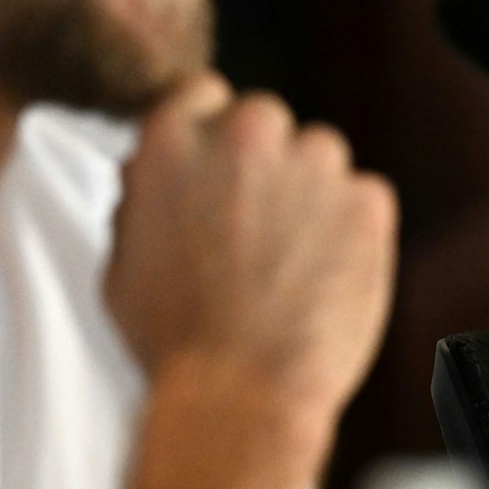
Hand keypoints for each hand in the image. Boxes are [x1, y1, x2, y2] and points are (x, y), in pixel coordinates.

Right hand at [107, 73, 397, 488]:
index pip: (203, 95)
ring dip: (308, 192)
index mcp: (174, 137)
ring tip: (292, 264)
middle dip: (261, 163)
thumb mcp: (121, 259)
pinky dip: (352, 228)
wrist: (241, 394)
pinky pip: (362, 198)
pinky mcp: (367, 198)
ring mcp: (314, 160)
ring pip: (318, 156)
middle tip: (256, 227)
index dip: (211, 132)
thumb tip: (161, 176)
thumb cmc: (170, 341)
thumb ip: (144, 199)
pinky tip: (327, 277)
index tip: (218, 169)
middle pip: (263, 122)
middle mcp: (245, 132)